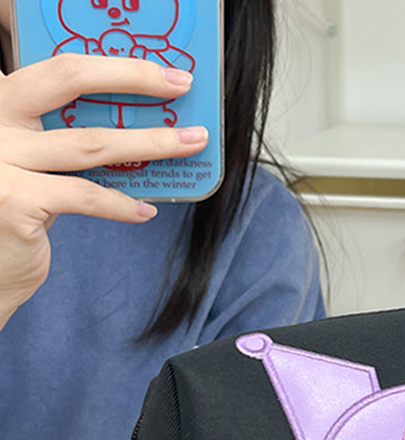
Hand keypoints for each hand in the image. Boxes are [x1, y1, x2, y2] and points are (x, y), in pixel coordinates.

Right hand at [0, 53, 204, 329]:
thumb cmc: (17, 212)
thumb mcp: (37, 163)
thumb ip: (67, 139)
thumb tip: (141, 129)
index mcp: (0, 102)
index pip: (59, 67)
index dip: (114, 65)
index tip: (163, 72)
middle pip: (68, 79)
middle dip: (133, 77)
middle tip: (181, 87)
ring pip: (90, 143)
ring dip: (150, 143)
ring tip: (189, 144)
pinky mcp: (13, 200)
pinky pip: (85, 196)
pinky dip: (121, 205)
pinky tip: (146, 211)